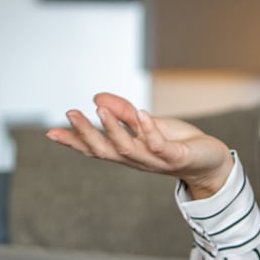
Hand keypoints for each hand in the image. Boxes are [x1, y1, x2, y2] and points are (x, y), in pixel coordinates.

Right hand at [46, 92, 234, 198]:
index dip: (73, 141)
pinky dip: (149, 129)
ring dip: (113, 129)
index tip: (50, 133)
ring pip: (128, 148)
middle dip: (86, 133)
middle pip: (105, 150)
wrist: (210, 162)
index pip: (95, 148)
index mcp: (127, 152)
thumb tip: (97, 97)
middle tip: (70, 114)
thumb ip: (123, 113)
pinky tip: (141, 114)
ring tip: (100, 109)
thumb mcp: (146, 124)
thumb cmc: (177, 143)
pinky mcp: (176, 156)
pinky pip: (160, 144)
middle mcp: (137, 159)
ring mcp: (156, 160)